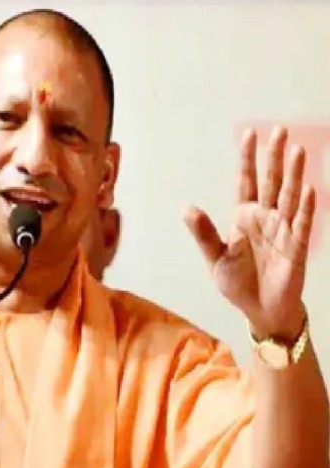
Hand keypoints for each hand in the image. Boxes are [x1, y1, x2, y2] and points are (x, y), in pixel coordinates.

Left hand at [184, 125, 314, 340]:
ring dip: (294, 175)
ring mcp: (283, 230)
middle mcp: (265, 218)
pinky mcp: (297, 248)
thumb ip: (204, 233)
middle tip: (279, 130)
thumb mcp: (216, 257)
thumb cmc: (238, 282)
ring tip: (297, 150)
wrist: (260, 310)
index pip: (247, 181)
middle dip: (275, 157)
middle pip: (272, 182)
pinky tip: (309, 190)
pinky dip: (306, 208)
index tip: (250, 134)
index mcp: (244, 217)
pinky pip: (302, 225)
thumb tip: (186, 208)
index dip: (248, 159)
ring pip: (290, 197)